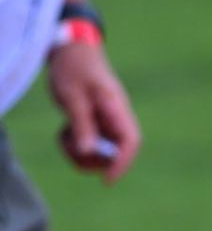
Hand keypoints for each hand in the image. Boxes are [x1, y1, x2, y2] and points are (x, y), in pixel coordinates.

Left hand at [45, 42, 139, 182]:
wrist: (71, 50)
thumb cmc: (73, 69)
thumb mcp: (72, 98)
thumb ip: (82, 125)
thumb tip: (89, 153)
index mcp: (115, 108)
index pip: (130, 141)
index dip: (122, 163)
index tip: (106, 180)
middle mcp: (116, 115)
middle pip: (115, 150)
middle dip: (93, 159)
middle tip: (69, 151)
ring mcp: (107, 118)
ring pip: (101, 148)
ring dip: (80, 152)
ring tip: (62, 135)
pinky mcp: (96, 119)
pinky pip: (90, 141)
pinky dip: (75, 143)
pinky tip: (63, 129)